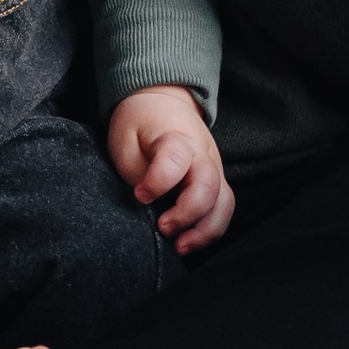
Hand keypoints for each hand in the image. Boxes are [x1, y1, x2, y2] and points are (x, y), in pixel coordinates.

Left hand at [105, 86, 235, 252]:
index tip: (140, 195)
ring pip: (224, 203)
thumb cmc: (140, 123)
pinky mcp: (218, 182)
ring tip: (181, 247)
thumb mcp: (124, 139)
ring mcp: (214, 168)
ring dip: (205, 230)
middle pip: (209, 186)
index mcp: (175, 137)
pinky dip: (210, 230)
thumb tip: (148, 204)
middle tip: (163, 228)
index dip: (158, 182)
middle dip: (188, 214)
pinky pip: (224, 209)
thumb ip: (136, 172)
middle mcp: (202, 153)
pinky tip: (190, 241)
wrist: (164, 102)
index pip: (175, 160)